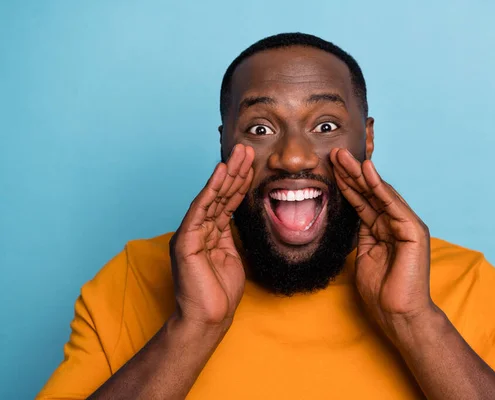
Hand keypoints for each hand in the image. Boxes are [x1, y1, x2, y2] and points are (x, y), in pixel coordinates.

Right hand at [169, 144, 253, 329]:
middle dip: (234, 171)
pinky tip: (222, 171)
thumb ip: (230, 235)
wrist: (209, 318)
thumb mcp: (232, 256)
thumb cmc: (220, 293)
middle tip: (247, 148)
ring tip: (239, 153)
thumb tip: (239, 216)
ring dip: (227, 173)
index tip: (251, 163)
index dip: (239, 182)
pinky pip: (201, 209)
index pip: (226, 202)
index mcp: (209, 233)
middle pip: (219, 195)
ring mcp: (190, 234)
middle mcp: (197, 229)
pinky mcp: (185, 241)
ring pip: (211, 197)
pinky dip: (212, 189)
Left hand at [330, 148, 433, 338]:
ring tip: (343, 157)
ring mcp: (406, 225)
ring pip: (380, 193)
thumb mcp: (363, 255)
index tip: (329, 167)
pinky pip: (393, 204)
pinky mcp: (413, 230)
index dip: (345, 183)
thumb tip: (349, 215)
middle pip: (370, 192)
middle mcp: (395, 222)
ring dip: (361, 174)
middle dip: (351, 172)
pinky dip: (379, 186)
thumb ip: (361, 233)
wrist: (397, 314)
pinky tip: (367, 171)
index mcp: (382, 228)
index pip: (361, 201)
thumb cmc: (380, 291)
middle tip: (334, 153)